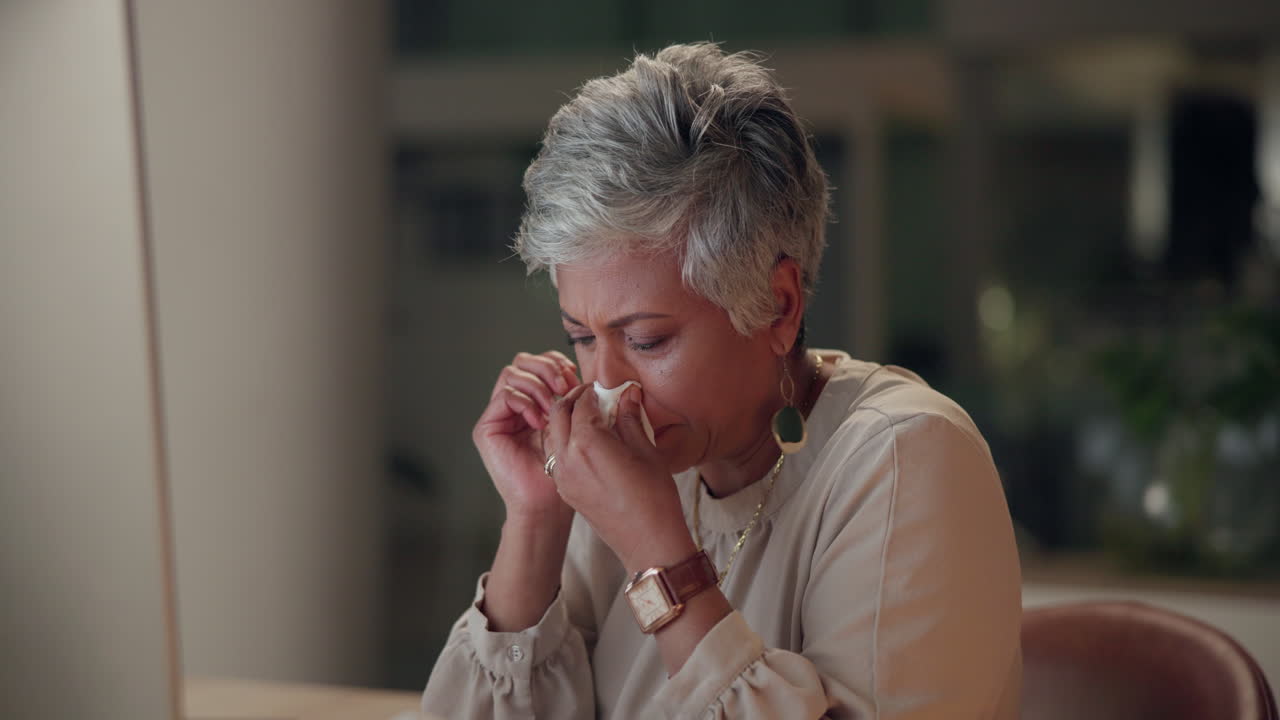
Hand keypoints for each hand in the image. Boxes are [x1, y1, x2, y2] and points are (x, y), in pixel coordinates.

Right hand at [473, 351, 580, 522]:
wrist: (547, 504)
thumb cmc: (562, 470)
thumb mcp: (571, 424)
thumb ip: (569, 397)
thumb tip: (578, 375)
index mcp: (533, 400)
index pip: (539, 362)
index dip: (556, 364)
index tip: (575, 380)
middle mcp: (512, 404)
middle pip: (522, 361)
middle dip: (546, 368)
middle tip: (564, 387)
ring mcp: (498, 415)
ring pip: (512, 374)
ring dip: (537, 386)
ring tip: (551, 410)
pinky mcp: (486, 428)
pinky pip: (504, 396)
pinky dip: (525, 403)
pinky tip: (538, 422)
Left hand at [544, 385, 695, 573]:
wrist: (648, 542)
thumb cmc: (654, 498)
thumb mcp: (646, 451)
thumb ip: (630, 419)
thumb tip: (628, 395)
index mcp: (587, 443)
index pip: (581, 403)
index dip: (593, 391)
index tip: (606, 387)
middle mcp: (567, 458)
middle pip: (558, 414)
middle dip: (572, 399)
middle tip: (591, 395)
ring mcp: (563, 477)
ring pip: (552, 435)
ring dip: (564, 420)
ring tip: (587, 416)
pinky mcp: (565, 490)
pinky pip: (555, 456)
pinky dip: (564, 441)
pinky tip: (585, 442)